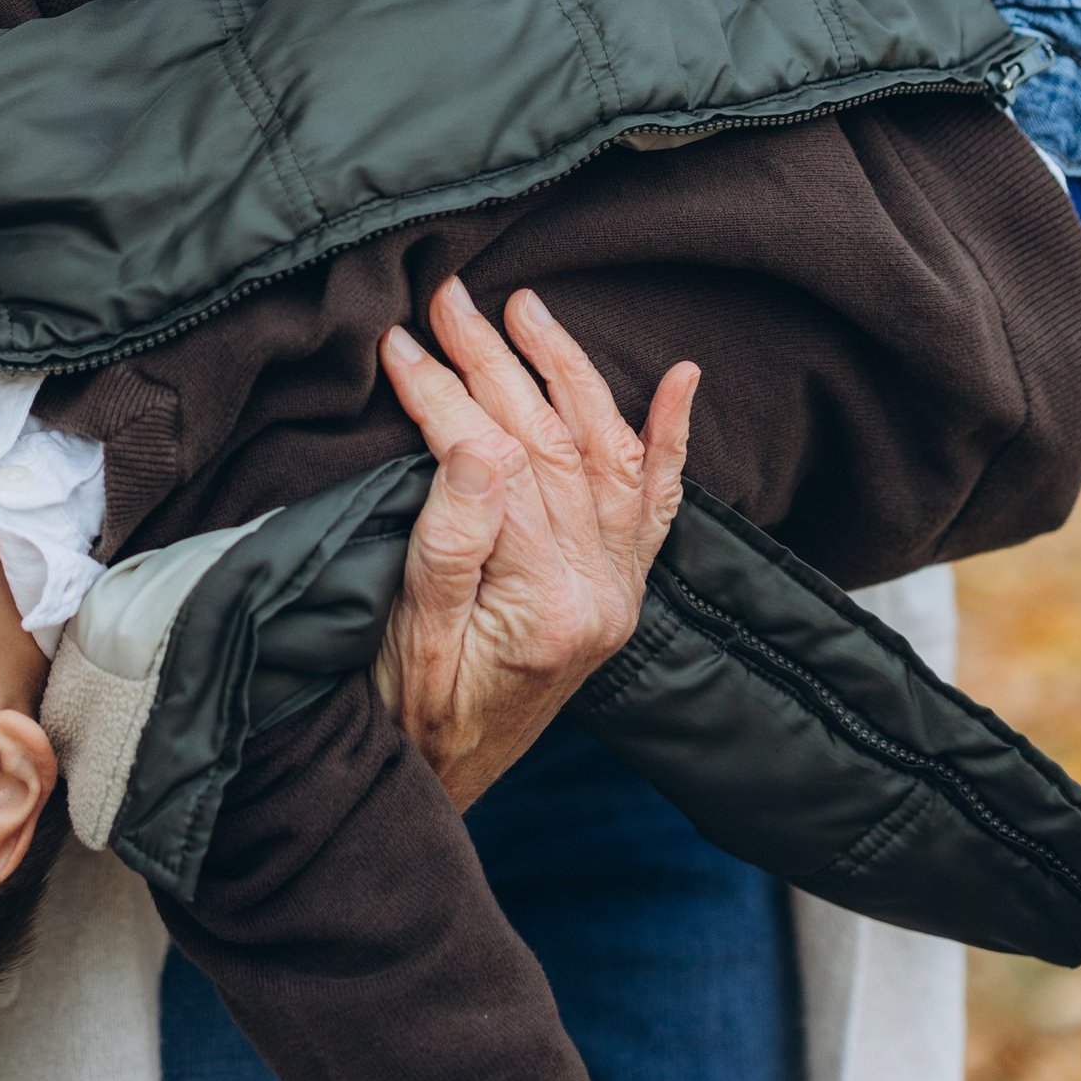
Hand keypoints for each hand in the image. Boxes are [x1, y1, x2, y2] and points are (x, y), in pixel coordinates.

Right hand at [373, 281, 696, 810]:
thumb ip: (449, 538)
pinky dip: (669, 438)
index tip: (399, 344)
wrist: (442, 782)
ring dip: (566, 370)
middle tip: (447, 298)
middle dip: (494, 361)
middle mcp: (602, 594)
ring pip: (603, 452)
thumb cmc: (409, 712)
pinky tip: (681, 379)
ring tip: (523, 307)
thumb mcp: (408, 632)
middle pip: (552, 445)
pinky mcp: (620, 588)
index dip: (443, 395)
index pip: (498, 463)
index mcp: (548, 608)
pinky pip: (654, 503)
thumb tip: (475, 443)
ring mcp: (619, 589)